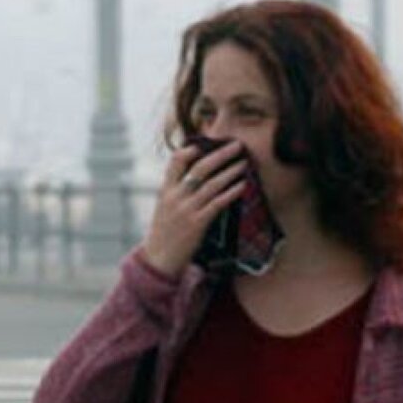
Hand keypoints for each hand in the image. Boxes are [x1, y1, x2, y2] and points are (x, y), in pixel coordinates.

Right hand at [140, 140, 247, 276]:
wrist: (158, 259)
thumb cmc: (163, 233)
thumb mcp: (164, 208)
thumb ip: (176, 191)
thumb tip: (195, 177)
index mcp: (165, 190)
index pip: (175, 161)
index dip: (191, 150)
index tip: (206, 144)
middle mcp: (175, 197)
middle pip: (200, 168)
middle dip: (220, 155)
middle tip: (236, 145)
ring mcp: (186, 210)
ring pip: (212, 184)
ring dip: (231, 172)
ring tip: (244, 164)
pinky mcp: (197, 224)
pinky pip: (217, 203)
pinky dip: (231, 192)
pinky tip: (242, 186)